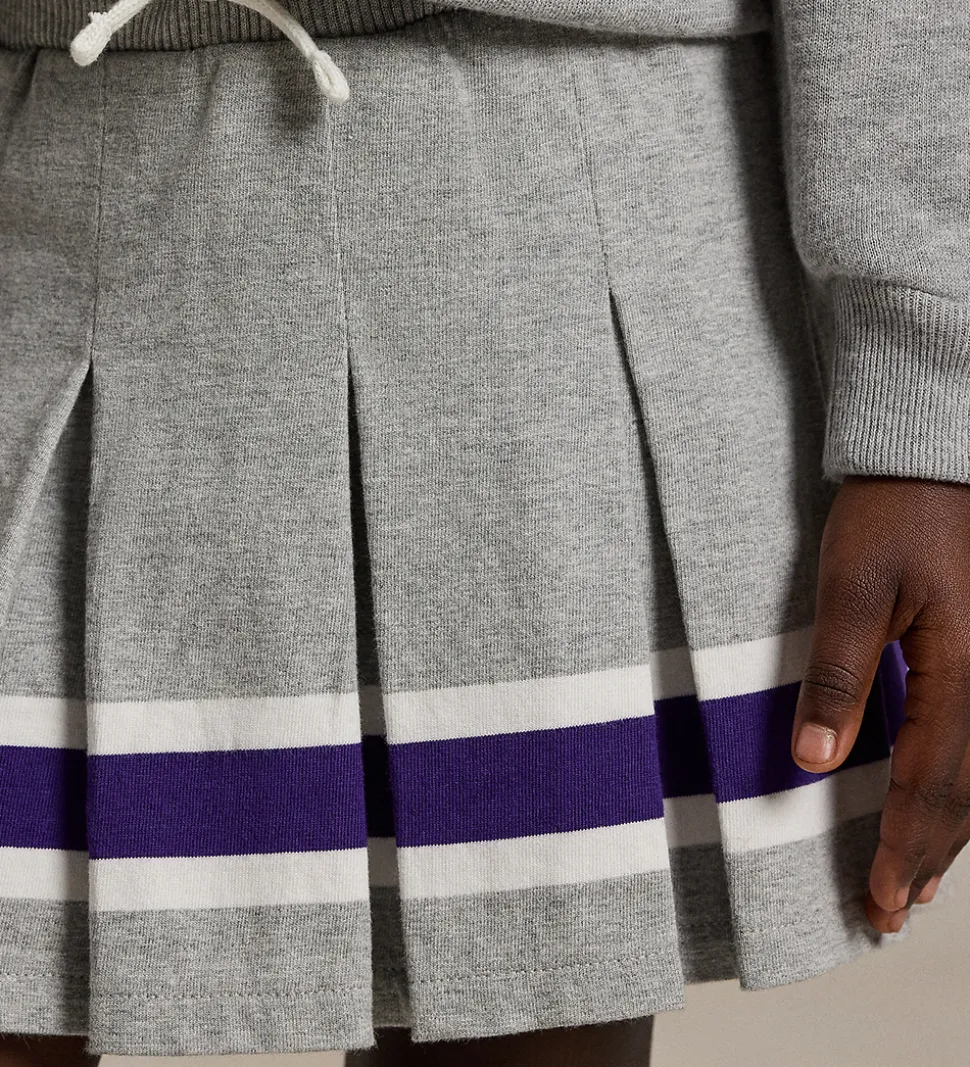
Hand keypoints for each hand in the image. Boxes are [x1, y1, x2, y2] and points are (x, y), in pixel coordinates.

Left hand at [791, 475, 969, 933]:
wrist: (932, 461)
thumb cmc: (892, 515)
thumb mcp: (851, 588)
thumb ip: (838, 674)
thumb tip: (814, 760)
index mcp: (964, 670)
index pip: (935, 783)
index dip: (905, 847)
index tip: (878, 900)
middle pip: (969, 793)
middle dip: (929, 856)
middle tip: (892, 912)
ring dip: (951, 832)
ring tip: (919, 881)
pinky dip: (962, 787)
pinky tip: (946, 806)